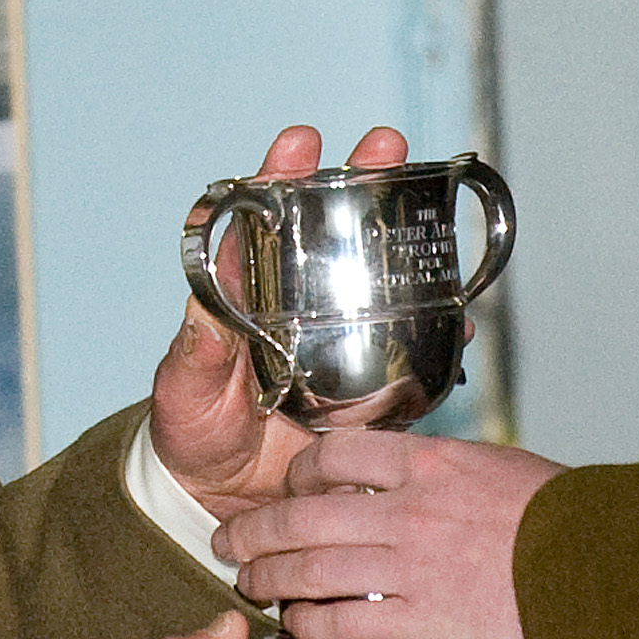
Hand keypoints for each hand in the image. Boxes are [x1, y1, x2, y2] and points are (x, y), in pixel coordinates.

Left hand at [148, 123, 408, 517]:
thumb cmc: (194, 434)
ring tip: (430, 211)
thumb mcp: (183, 396)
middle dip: (361, 180)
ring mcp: (335, 337)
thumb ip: (193, 359)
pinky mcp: (366, 380)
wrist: (227, 498)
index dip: (281, 176)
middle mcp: (294, 304)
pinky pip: (405, 348)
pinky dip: (432, 331)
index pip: (262, 222)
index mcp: (244, 295)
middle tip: (386, 144)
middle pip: (330, 230)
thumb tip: (201, 320)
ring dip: (405, 243)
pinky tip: (455, 317)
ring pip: (375, 277)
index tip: (301, 141)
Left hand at [215, 430, 561, 638]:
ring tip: (249, 584)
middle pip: (308, 513)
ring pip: (315, 568)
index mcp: (432, 461)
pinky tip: (300, 627)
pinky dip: (314, 625)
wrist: (606, 568)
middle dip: (259, 527)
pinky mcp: (425, 620)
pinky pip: (347, 622)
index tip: (292, 484)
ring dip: (272, 577)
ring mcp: (414, 565)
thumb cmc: (569, 518)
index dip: (304, 470)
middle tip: (231, 539)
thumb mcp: (503, 470)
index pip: (341, 452)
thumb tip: (418, 470)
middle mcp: (411, 507)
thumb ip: (449, 472)